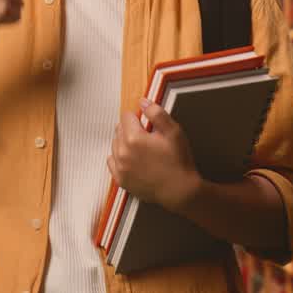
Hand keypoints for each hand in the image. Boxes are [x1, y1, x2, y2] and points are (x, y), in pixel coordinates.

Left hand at [107, 98, 203, 212]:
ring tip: (142, 148)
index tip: (147, 124)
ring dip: (124, 142)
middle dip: (130, 129)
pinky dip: (119, 157)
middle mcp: (122, 152)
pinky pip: (111, 162)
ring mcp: (120, 168)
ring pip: (115, 145)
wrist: (180, 190)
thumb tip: (142, 102)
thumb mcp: (173, 132)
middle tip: (147, 136)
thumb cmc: (178, 161)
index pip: (126, 116)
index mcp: (134, 138)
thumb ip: (156, 113)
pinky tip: (132, 159)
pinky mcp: (121, 180)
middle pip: (119, 130)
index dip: (137, 117)